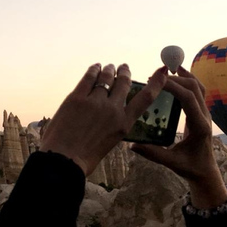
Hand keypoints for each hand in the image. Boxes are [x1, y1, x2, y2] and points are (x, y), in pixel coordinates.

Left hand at [40, 63, 168, 175]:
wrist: (63, 160)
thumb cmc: (85, 157)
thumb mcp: (110, 142)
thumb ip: (113, 125)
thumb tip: (110, 112)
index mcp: (123, 124)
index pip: (145, 98)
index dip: (156, 83)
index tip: (163, 72)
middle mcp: (113, 110)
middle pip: (123, 83)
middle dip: (125, 72)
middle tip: (123, 67)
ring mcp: (95, 101)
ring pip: (106, 78)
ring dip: (109, 70)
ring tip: (109, 67)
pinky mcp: (77, 97)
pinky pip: (88, 77)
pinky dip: (93, 70)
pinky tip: (95, 67)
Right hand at [131, 66, 226, 208]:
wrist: (206, 172)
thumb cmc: (190, 168)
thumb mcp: (171, 162)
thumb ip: (153, 153)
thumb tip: (132, 145)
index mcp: (199, 126)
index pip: (188, 98)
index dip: (173, 86)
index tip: (156, 81)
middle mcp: (205, 116)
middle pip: (195, 87)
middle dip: (176, 78)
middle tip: (156, 76)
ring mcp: (205, 113)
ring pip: (199, 87)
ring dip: (184, 76)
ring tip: (168, 69)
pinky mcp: (202, 113)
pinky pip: (199, 91)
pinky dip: (188, 80)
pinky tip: (177, 76)